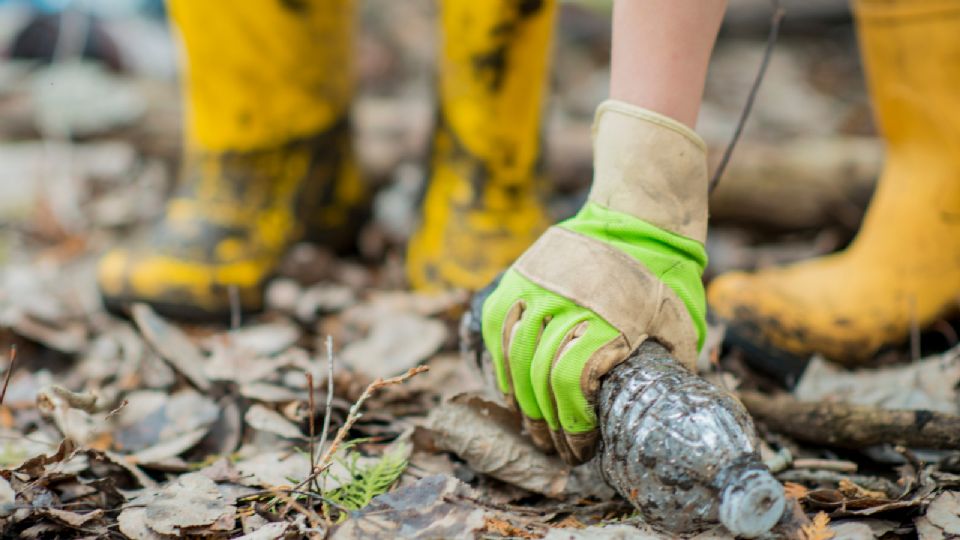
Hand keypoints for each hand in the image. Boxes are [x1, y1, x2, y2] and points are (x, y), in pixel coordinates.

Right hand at [479, 100, 708, 463]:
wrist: (635, 218)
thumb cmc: (661, 277)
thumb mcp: (678, 321)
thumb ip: (673, 362)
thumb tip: (670, 405)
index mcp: (609, 320)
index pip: (572, 383)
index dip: (570, 422)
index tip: (578, 446)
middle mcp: (568, 303)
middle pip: (540, 375)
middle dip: (544, 422)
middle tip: (553, 447)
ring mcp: (538, 288)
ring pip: (515, 355)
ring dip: (519, 399)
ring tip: (529, 425)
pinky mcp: (519, 278)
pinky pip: (499, 328)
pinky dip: (501, 362)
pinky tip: (510, 389)